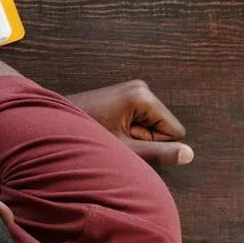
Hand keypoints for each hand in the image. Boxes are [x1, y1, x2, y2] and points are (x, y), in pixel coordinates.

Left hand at [64, 80, 193, 167]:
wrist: (54, 126)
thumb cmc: (88, 138)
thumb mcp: (126, 150)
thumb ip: (160, 153)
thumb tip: (190, 154)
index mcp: (143, 96)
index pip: (174, 131)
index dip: (153, 143)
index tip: (128, 139)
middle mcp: (140, 88)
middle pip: (163, 127)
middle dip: (143, 139)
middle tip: (117, 137)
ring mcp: (131, 89)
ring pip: (151, 126)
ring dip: (134, 136)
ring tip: (110, 133)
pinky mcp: (123, 95)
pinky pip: (139, 120)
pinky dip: (126, 129)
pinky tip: (109, 128)